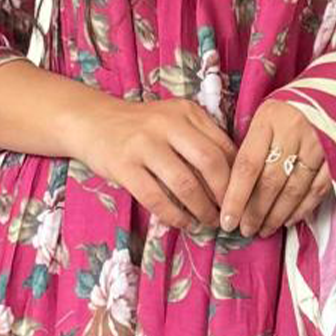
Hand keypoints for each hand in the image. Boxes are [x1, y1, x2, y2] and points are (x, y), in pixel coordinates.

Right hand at [76, 95, 236, 234]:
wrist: (92, 122)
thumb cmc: (142, 129)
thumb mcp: (175, 123)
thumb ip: (202, 142)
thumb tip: (235, 181)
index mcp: (187, 112)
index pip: (224, 146)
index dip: (238, 178)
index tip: (243, 199)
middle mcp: (168, 123)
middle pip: (210, 163)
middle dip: (225, 195)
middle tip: (229, 215)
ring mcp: (144, 144)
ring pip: (185, 184)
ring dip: (202, 210)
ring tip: (209, 223)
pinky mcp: (124, 165)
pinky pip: (156, 198)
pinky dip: (175, 216)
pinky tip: (184, 223)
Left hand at [217, 104, 332, 236]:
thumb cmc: (291, 108)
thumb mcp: (266, 115)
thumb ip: (252, 145)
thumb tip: (232, 188)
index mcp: (269, 119)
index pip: (247, 165)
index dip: (235, 197)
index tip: (227, 220)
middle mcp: (294, 131)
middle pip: (269, 182)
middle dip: (255, 212)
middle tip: (245, 230)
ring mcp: (319, 145)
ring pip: (293, 190)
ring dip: (276, 215)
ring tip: (263, 230)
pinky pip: (317, 190)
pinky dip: (302, 209)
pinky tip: (288, 220)